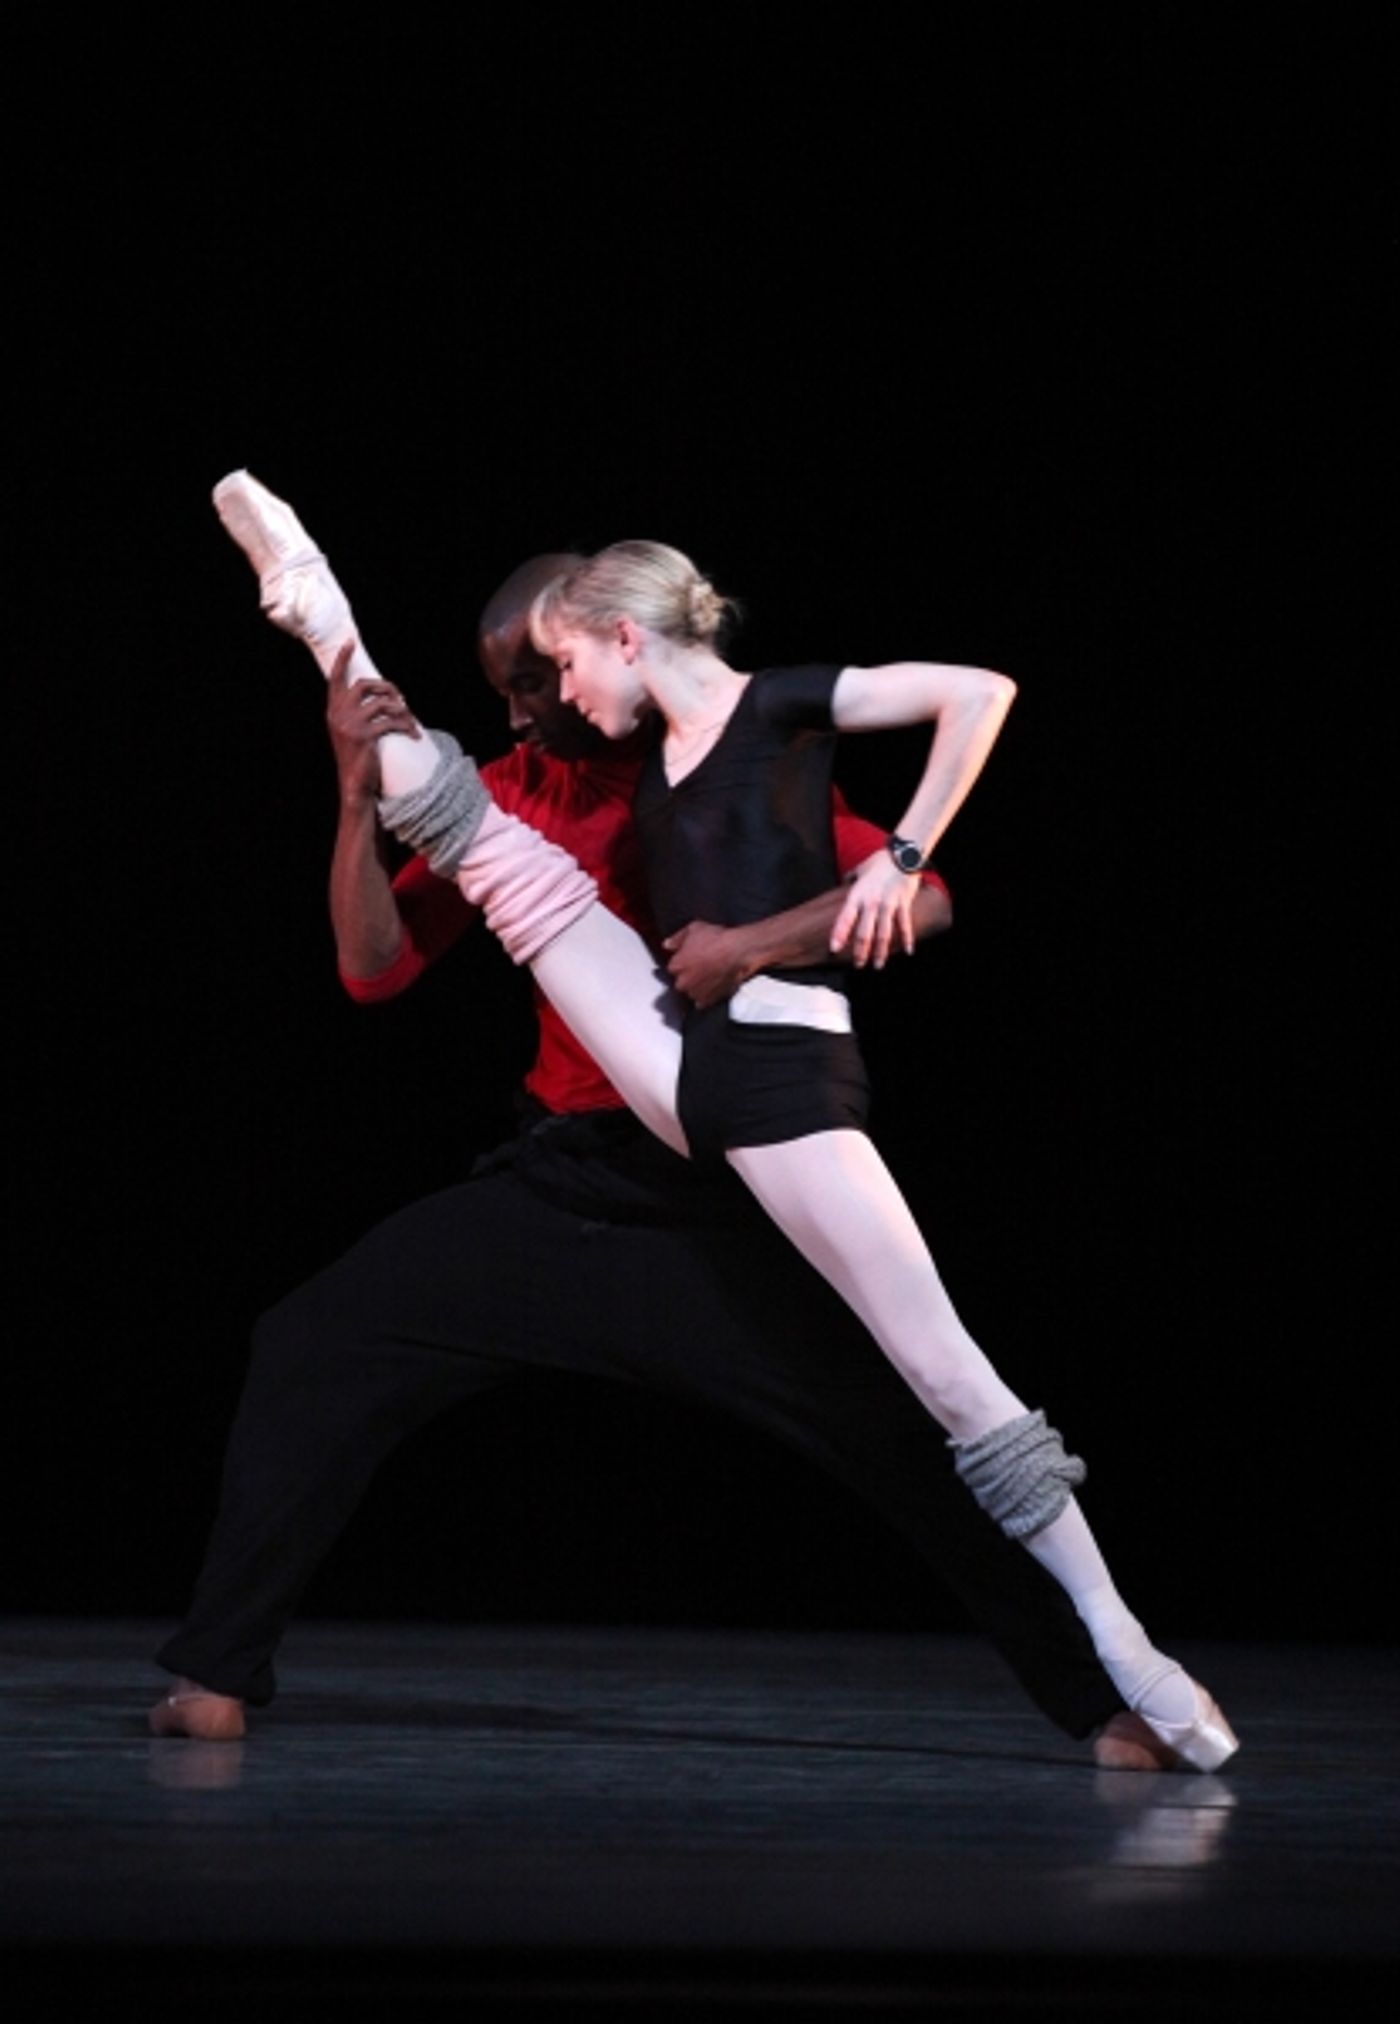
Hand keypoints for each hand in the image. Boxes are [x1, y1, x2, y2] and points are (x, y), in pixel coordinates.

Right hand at [325, 639, 418, 803]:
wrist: (354, 783)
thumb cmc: (357, 756)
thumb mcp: (350, 730)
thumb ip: (355, 711)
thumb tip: (381, 695)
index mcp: (333, 710)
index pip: (336, 678)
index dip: (343, 658)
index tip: (350, 642)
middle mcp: (338, 714)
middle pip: (365, 685)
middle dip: (387, 687)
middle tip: (400, 698)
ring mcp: (351, 724)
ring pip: (383, 702)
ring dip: (402, 709)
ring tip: (410, 720)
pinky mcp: (366, 736)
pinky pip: (392, 721)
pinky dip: (407, 726)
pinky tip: (415, 735)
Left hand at [662, 920, 756, 1007]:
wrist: (738, 952)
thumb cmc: (717, 939)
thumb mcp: (693, 929)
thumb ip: (677, 938)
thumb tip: (667, 944)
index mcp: (676, 965)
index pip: (673, 968)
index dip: (682, 962)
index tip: (690, 958)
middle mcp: (683, 982)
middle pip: (681, 981)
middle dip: (688, 976)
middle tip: (700, 967)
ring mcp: (696, 993)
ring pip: (691, 992)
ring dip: (696, 986)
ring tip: (709, 976)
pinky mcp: (709, 1000)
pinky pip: (702, 1002)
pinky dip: (706, 996)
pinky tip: (712, 986)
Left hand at [830, 852, 918, 968]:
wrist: (902, 854)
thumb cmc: (880, 861)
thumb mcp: (860, 870)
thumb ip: (850, 879)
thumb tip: (844, 882)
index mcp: (857, 895)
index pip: (845, 919)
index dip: (839, 935)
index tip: (834, 949)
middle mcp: (871, 902)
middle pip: (864, 933)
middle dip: (860, 952)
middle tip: (858, 965)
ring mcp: (888, 904)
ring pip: (883, 934)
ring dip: (881, 952)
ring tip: (878, 965)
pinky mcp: (903, 904)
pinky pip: (905, 925)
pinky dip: (907, 939)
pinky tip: (908, 951)